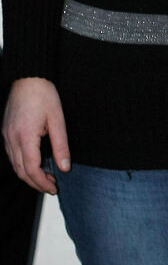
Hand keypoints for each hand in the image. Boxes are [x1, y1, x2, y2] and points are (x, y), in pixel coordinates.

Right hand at [2, 77, 70, 192]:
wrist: (28, 77)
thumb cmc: (43, 94)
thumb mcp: (58, 119)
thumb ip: (60, 145)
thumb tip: (64, 166)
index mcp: (25, 136)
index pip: (31, 169)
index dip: (42, 183)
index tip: (54, 187)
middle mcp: (12, 139)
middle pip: (20, 171)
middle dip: (35, 183)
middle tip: (51, 186)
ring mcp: (6, 135)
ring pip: (14, 165)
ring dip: (28, 175)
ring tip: (45, 177)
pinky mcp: (6, 131)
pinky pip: (12, 154)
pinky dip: (22, 164)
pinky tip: (34, 162)